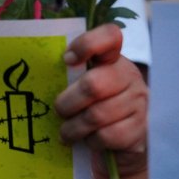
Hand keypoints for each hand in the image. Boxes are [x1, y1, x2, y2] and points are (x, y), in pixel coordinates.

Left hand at [54, 24, 148, 178]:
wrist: (124, 142)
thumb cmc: (93, 109)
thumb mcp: (82, 88)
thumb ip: (69, 77)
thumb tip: (37, 76)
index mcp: (112, 59)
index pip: (109, 37)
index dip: (87, 44)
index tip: (66, 59)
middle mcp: (129, 76)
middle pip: (93, 85)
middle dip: (67, 104)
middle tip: (59, 112)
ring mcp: (138, 102)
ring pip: (97, 115)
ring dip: (74, 128)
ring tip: (66, 133)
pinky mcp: (141, 128)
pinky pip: (107, 136)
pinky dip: (92, 142)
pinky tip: (89, 141)